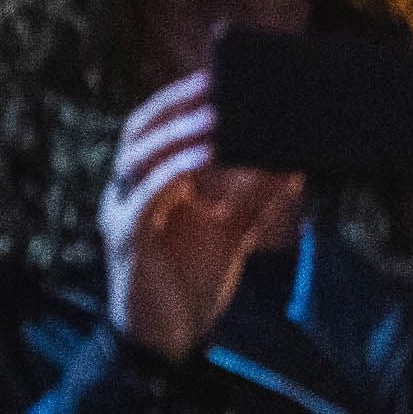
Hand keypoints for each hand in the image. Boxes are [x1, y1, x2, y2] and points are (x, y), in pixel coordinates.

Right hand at [102, 72, 299, 362]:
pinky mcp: (126, 240)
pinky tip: (206, 157)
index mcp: (149, 182)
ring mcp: (120, 213)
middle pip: (140, 130)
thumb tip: (292, 160)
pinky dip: (175, 172)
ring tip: (217, 117)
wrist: (170, 340)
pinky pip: (146, 196)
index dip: (180, 98)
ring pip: (139, 157)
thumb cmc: (194, 280)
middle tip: (215, 84)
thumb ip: (256, 195)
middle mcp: (126, 190)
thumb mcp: (234, 229)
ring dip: (179, 133)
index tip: (216, 73)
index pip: (157, 127)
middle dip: (176, 104)